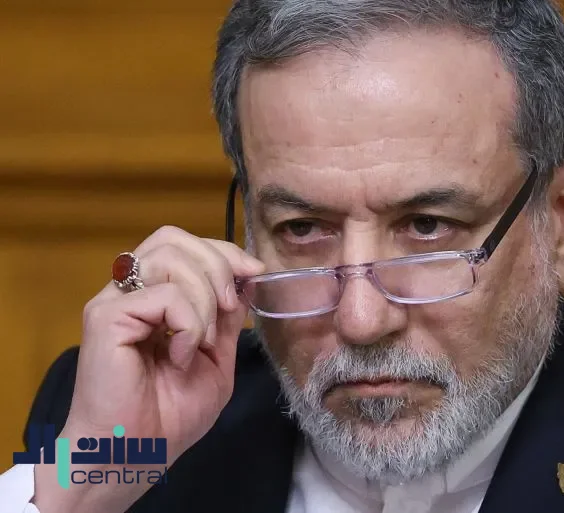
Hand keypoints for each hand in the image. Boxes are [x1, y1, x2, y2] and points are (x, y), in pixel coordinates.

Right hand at [32, 226, 263, 512]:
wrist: (138, 454)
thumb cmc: (171, 415)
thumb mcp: (217, 357)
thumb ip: (228, 316)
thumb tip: (248, 277)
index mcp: (154, 296)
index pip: (184, 245)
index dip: (223, 251)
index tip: (254, 273)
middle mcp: (130, 291)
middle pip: (173, 237)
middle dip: (218, 265)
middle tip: (230, 308)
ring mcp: (115, 301)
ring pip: (171, 258)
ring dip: (206, 298)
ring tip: (203, 341)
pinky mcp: (106, 317)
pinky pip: (166, 296)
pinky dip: (189, 323)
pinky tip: (181, 355)